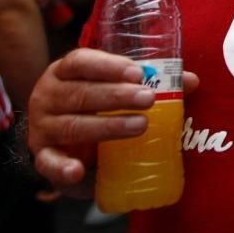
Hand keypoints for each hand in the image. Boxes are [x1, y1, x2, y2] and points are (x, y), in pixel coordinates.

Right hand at [26, 48, 199, 194]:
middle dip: (117, 96)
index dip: (109, 66)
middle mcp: (49, 96)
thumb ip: (151, 83)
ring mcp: (43, 127)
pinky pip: (49, 163)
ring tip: (140, 126)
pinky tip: (78, 170)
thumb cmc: (95, 106)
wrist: (62, 141)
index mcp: (66, 73)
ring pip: (73, 126)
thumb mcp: (118, 90)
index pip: (81, 62)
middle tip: (149, 98)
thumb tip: (191, 80)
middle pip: (80, 93)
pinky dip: (62, 168)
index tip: (138, 73)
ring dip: (107, 126)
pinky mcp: (42, 156)